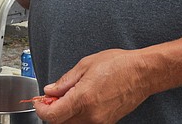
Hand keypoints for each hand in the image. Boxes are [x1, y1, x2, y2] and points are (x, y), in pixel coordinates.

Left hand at [31, 49, 150, 123]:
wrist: (143, 73)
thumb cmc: (119, 65)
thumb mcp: (86, 65)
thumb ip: (65, 81)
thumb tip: (50, 90)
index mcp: (83, 99)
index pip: (52, 115)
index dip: (41, 109)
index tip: (39, 101)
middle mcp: (91, 115)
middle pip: (60, 123)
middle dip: (52, 111)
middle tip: (51, 96)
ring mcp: (100, 121)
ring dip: (64, 114)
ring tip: (67, 96)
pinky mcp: (107, 122)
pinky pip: (85, 122)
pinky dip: (77, 115)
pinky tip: (80, 100)